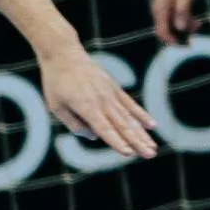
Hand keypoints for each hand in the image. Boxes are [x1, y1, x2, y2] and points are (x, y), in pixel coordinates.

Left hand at [43, 42, 160, 160]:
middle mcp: (102, 102)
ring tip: (153, 148)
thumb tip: (93, 136)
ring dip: (142, 134)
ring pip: (130, 118)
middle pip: (122, 126)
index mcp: (87, 108)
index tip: (129, 153)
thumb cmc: (56, 82)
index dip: (116, 142)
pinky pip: (130, 104)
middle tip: (150, 155)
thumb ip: (74, 124)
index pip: (105, 129)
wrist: (64, 54)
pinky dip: (141, 115)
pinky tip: (153, 125)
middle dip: (137, 142)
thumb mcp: (56, 106)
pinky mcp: (114, 88)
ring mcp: (111, 94)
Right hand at [150, 0, 200, 43]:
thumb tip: (181, 28)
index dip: (172, 41)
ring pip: (172, 27)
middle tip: (193, 40)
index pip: (162, 31)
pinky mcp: (169, 8)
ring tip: (199, 25)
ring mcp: (163, 9)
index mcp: (160, 9)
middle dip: (179, 37)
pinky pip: (175, 20)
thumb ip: (183, 11)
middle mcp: (159, 11)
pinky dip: (185, 23)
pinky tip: (197, 21)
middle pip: (165, 31)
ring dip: (185, 29)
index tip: (185, 45)